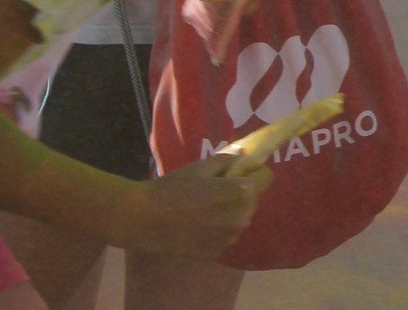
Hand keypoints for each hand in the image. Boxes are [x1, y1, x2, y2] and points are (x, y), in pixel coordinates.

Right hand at [110, 153, 270, 257]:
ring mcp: (229, 238)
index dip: (252, 171)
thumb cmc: (172, 188)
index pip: (265, 177)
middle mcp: (242, 218)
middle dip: (240, 192)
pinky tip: (196, 223)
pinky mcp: (216, 252)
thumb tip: (244, 155)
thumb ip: (229, 160)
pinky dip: (217, 228)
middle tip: (214, 188)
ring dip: (229, 211)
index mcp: (242, 193)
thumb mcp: (202, 167)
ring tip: (202, 206)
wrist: (142, 219)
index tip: (235, 171)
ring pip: (239, 218)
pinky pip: (226, 234)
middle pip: (253, 199)